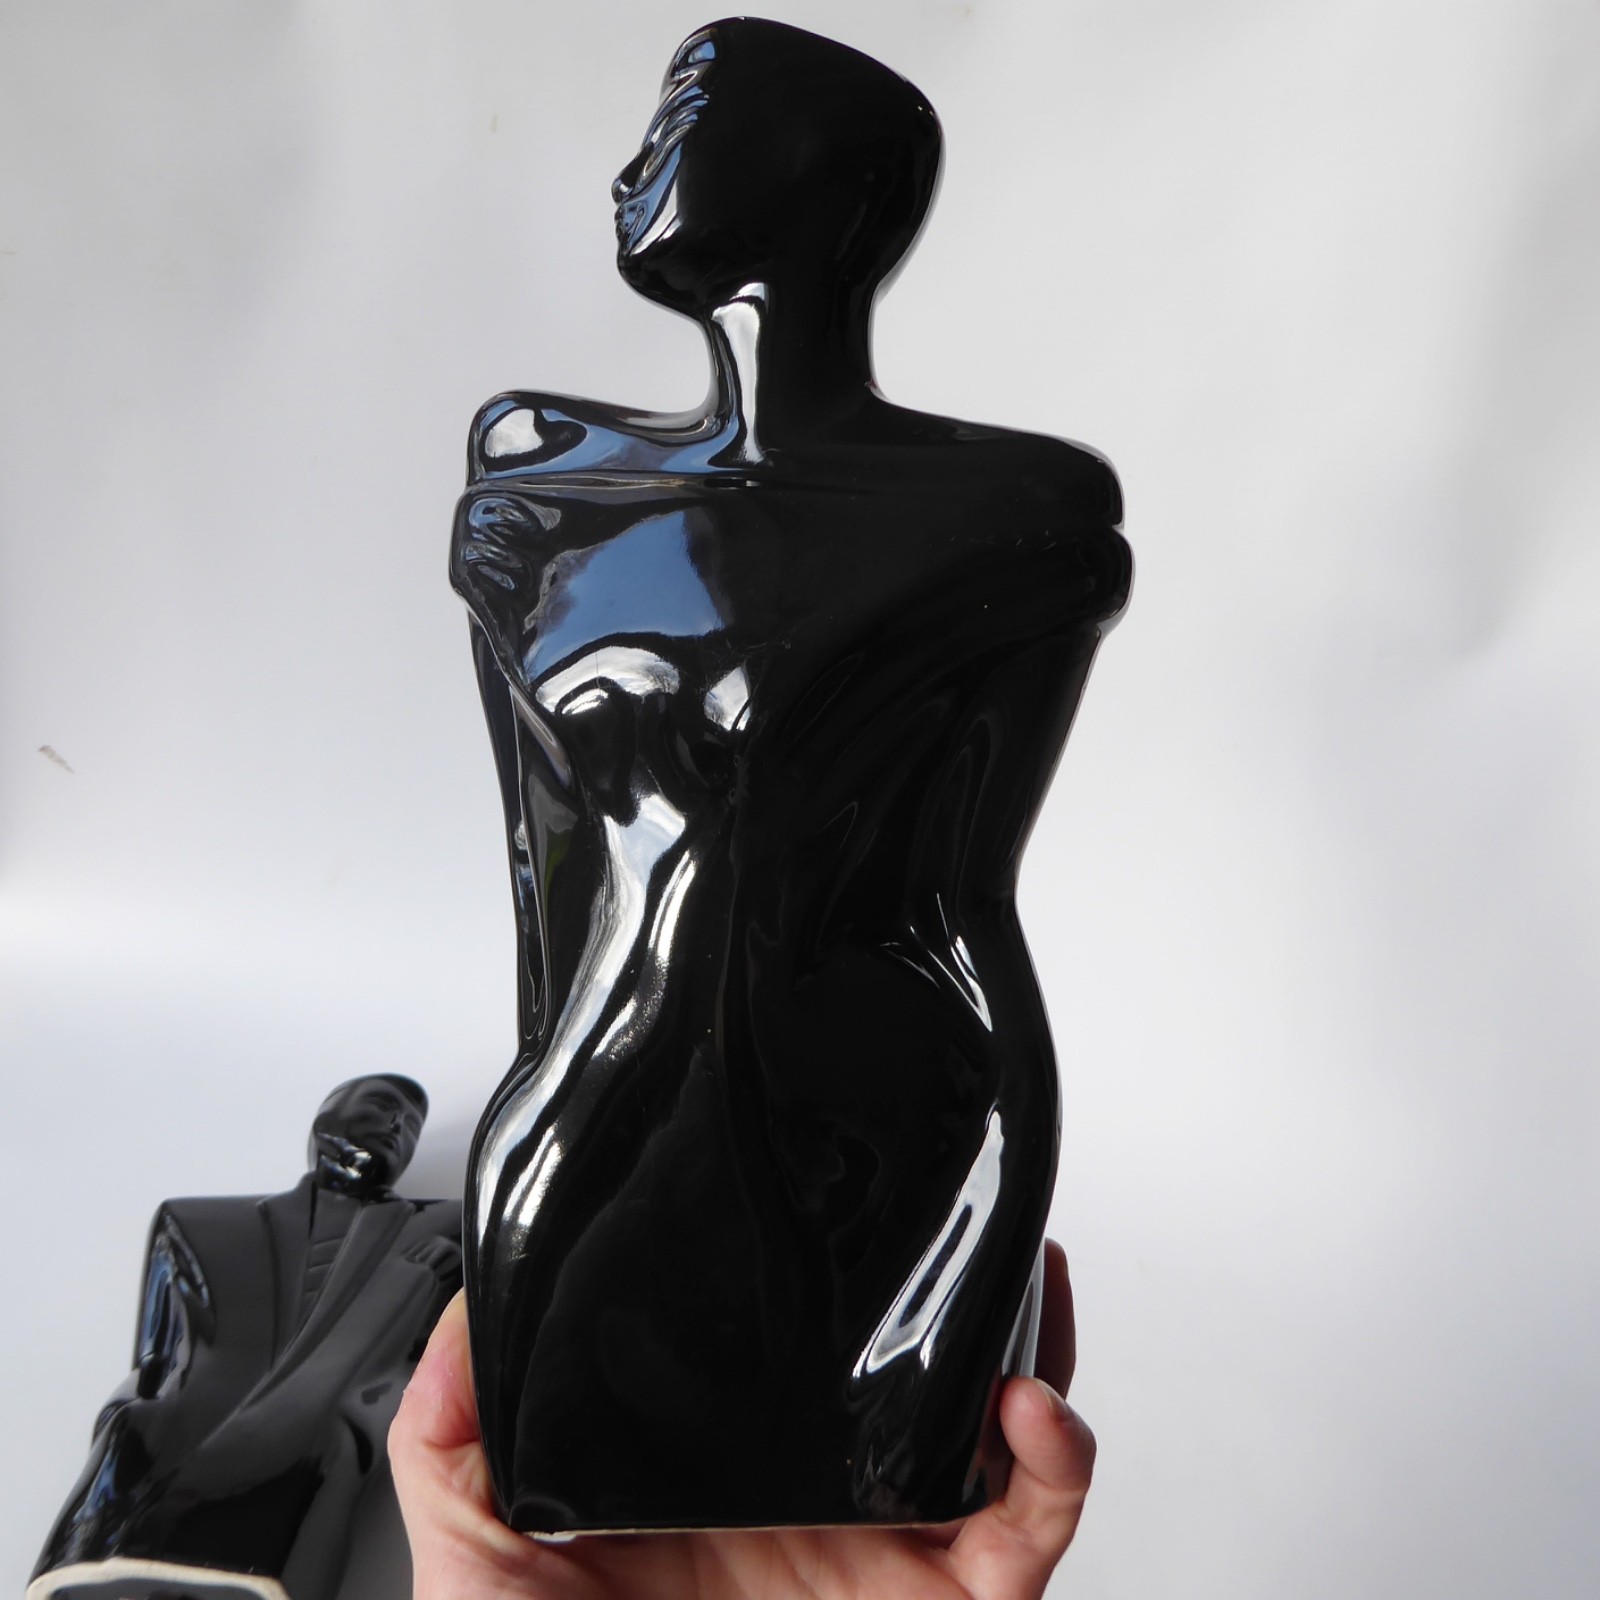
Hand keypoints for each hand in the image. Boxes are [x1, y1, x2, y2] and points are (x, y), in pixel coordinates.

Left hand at [390, 1243, 1094, 1599]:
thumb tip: (454, 1327)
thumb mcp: (480, 1562)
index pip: (808, 1357)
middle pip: (924, 1377)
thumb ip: (452, 1442)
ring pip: (998, 1438)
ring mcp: (892, 1554)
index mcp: (731, 1469)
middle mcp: (826, 1500)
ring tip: (1025, 1295)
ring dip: (1034, 1354)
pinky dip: (1055, 1467)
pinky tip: (1025, 1411)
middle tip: (982, 1229)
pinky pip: (1027, 1533)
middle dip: (970, 1298)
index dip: (847, 1287)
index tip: (852, 1211)